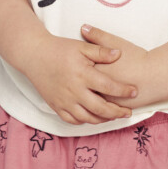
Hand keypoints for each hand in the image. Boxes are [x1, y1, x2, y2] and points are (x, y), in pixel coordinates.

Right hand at [20, 32, 138, 125]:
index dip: (124, 91)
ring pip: (88, 118)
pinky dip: (85, 121)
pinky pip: (73, 120)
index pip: (109, 87)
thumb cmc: (58, 49)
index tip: (134, 92)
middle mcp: (74, 91)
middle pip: (101, 109)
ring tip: (113, 116)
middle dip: (117, 112)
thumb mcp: (81, 47)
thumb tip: (119, 54)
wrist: (33, 55)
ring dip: (103, 120)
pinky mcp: (56, 106)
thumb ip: (101, 51)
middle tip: (128, 112)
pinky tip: (93, 117)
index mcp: (82, 74)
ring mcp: (64, 101)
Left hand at [79, 24, 159, 107]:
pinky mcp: (114, 108)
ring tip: (82, 96)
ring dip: (84, 102)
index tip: (71, 67)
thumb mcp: (115, 42)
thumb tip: (83, 28)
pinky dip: (94, 111)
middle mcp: (96, 88)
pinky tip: (95, 105)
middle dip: (74, 88)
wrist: (156, 76)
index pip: (75, 72)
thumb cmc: (136, 58)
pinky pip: (100, 113)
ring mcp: (105, 101)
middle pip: (78, 90)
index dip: (71, 69)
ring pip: (87, 105)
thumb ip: (98, 36)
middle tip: (73, 83)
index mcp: (93, 72)